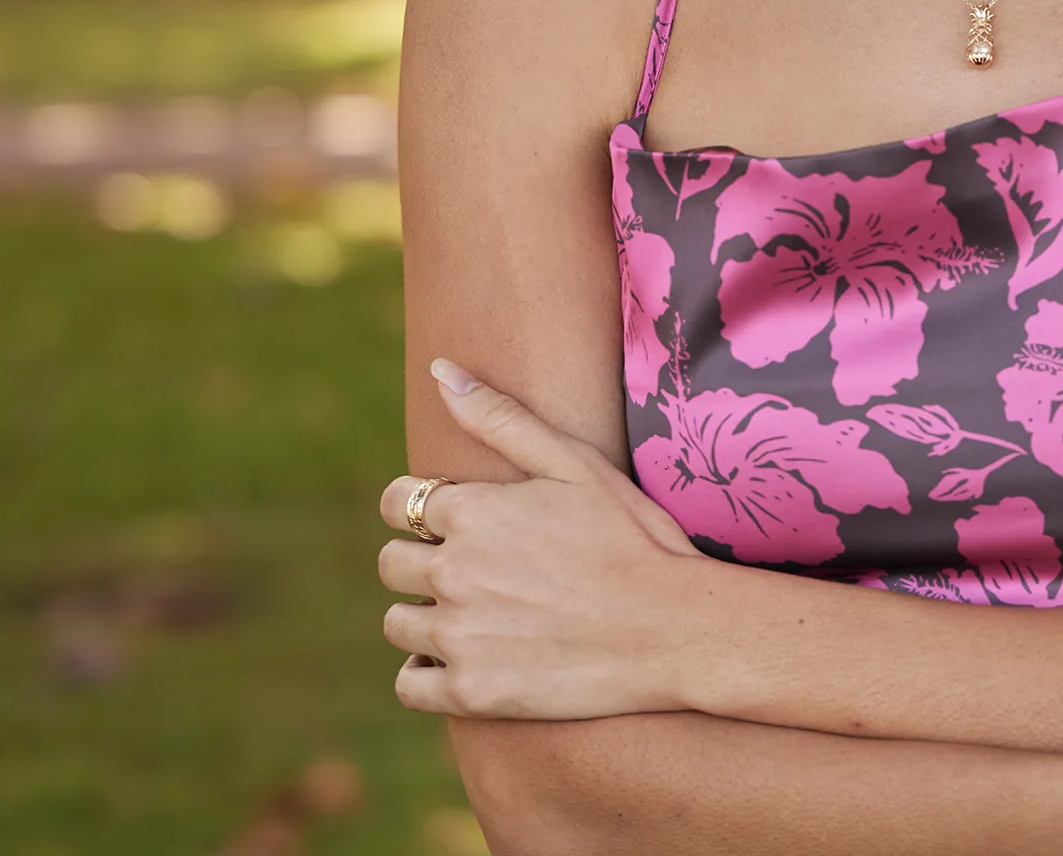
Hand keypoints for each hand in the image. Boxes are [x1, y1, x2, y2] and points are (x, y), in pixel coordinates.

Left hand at [378, 360, 706, 719]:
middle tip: (475, 567)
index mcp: (469, 512)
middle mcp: (450, 572)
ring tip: (477, 612)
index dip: (424, 507)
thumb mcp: (574, 463)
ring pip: (398, 623)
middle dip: (421, 559)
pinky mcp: (469, 692)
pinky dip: (428, 673)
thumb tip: (441, 369)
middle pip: (391, 563)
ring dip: (424, 615)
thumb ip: (500, 417)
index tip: (457, 518)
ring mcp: (457, 636)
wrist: (671, 627)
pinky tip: (469, 656)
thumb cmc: (630, 536)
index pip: (397, 502)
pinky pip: (411, 685)